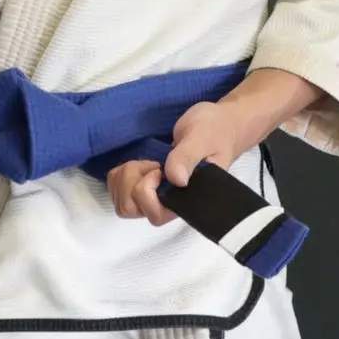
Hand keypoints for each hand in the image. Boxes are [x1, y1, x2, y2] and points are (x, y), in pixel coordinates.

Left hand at [106, 67, 321, 225]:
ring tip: (146, 161)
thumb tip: (176, 180)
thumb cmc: (215, 131)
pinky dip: (120, 174)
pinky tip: (137, 161)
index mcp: (186, 198)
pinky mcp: (146, 183)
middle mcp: (169, 202)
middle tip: (150, 163)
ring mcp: (155, 194)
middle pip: (131, 209)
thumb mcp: (202, 138)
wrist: (220, 123)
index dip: (147, 191)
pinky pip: (119, 190)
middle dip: (131, 182)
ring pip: (122, 201)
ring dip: (124, 177)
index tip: (158, 167)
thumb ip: (188, 157)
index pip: (155, 214)